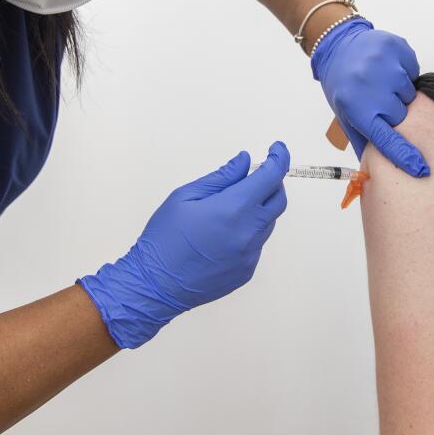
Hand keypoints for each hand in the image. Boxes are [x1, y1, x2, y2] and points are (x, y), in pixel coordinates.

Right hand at [79, 142, 289, 348]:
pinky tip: (222, 235)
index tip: (276, 150)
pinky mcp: (247, 270)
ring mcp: (251, 254)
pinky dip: (248, 232)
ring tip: (227, 210)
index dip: (278, 158)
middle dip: (272, 182)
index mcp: (233, 209)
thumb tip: (244, 162)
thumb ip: (221, 177)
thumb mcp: (185, 197)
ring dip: (258, 209)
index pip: (271, 176)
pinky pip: (257, 244)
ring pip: (267, 223)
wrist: (155, 285)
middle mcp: (249, 232)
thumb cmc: (164, 240)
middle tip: (254, 177)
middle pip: (278, 199)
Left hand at [311, 18, 428, 176]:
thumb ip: (364, 142)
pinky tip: (388, 67)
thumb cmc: (344, 87)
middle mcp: (368, 86)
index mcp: (356, 108)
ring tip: (382, 82)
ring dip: (400, 91)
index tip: (421, 169)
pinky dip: (406, 70)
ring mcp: (382, 64)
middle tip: (379, 100)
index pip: (385, 139)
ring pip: (410, 92)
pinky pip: (414, 68)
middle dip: (395, 111)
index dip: (404, 155)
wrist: (339, 47)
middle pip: (402, 114)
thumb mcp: (346, 116)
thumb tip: (375, 174)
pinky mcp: (394, 46)